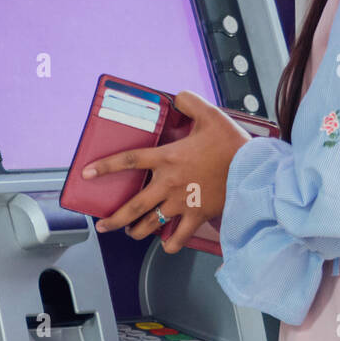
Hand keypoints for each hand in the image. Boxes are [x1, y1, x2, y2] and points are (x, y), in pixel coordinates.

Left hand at [82, 90, 250, 252]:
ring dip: (137, 232)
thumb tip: (177, 95)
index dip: (105, 167)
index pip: (129, 161)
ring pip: (151, 225)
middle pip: (133, 206)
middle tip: (103, 225)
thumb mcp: (211, 115)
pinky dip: (170, 244)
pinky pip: (178, 237)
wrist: (254, 169)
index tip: (86, 174)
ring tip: (131, 233)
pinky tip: (166, 245)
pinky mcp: (197, 215)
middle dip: (113, 219)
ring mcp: (182, 203)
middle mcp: (169, 183)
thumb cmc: (232, 143)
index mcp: (168, 157)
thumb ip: (191, 102)